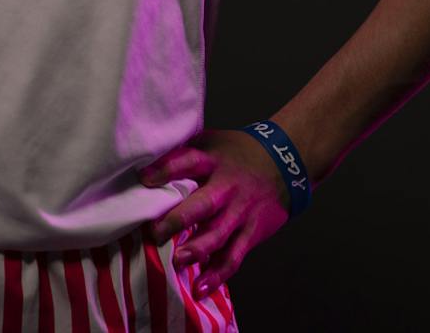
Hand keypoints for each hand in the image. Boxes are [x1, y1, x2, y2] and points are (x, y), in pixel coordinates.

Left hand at [139, 127, 293, 296]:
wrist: (285, 162)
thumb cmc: (237, 153)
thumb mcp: (213, 142)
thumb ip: (185, 151)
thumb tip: (144, 161)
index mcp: (213, 160)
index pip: (188, 161)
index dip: (166, 169)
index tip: (144, 179)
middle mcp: (227, 186)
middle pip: (204, 204)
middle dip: (179, 220)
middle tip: (157, 232)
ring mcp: (241, 211)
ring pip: (219, 234)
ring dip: (198, 249)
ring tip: (178, 260)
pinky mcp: (252, 232)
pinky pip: (234, 256)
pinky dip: (218, 274)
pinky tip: (200, 288)